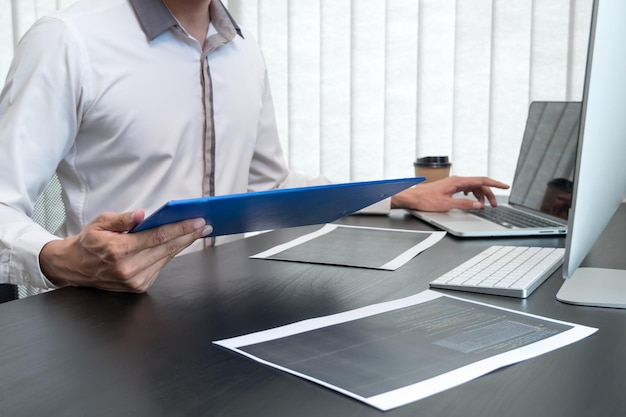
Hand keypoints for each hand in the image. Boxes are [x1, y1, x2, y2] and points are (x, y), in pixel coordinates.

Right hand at [39, 210, 212, 292]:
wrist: (74, 268)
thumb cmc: (88, 243)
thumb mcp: (100, 223)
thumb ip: (122, 219)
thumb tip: (141, 215)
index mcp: (118, 251)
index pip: (157, 237)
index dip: (180, 229)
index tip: (197, 221)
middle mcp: (128, 268)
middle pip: (167, 249)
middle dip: (188, 236)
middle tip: (204, 224)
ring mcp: (134, 280)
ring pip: (166, 258)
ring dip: (183, 244)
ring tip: (197, 231)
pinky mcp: (138, 287)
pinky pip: (160, 266)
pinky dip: (170, 254)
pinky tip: (180, 243)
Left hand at [390, 176, 509, 211]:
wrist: (411, 197)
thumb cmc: (425, 200)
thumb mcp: (447, 205)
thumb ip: (465, 205)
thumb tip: (479, 205)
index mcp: (458, 182)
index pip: (481, 180)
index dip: (495, 184)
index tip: (506, 186)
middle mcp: (456, 180)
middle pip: (478, 184)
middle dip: (489, 194)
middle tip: (494, 204)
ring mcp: (452, 183)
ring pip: (472, 187)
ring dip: (480, 195)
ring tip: (484, 205)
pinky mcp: (448, 187)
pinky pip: (465, 188)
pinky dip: (472, 194)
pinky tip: (471, 200)